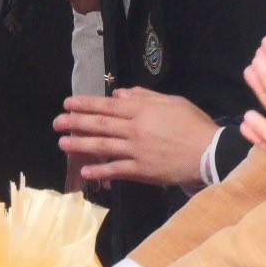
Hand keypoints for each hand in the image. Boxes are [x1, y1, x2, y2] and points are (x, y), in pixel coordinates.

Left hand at [55, 87, 218, 186]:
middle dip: (76, 123)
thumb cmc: (193, 124)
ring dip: (80, 144)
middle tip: (57, 122)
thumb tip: (119, 96)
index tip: (68, 103)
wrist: (209, 153)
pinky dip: (100, 170)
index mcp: (142, 111)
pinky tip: (85, 170)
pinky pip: (116, 169)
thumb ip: (144, 97)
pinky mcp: (141, 170)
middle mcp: (134, 129)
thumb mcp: (172, 102)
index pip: (107, 107)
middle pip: (100, 125)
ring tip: (62, 143)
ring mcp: (136, 151)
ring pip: (103, 146)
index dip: (86, 105)